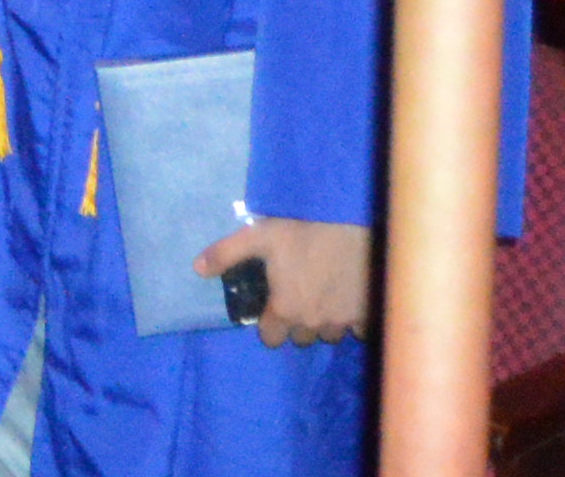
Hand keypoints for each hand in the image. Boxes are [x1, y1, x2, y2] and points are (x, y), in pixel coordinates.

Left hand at [204, 215, 372, 346]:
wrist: (356, 225)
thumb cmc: (305, 230)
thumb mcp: (259, 235)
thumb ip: (226, 254)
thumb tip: (197, 269)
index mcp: (286, 309)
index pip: (271, 339)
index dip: (269, 325)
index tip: (273, 308)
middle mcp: (313, 322)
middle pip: (301, 338)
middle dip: (298, 323)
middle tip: (300, 296)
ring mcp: (343, 321)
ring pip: (330, 333)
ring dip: (325, 320)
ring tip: (325, 294)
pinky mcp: (367, 315)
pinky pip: (359, 329)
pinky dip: (355, 319)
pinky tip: (352, 296)